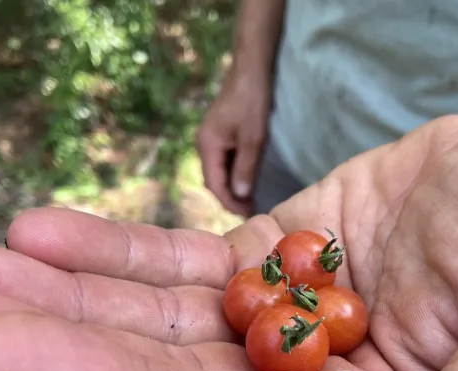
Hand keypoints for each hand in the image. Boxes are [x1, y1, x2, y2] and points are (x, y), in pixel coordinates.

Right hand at [196, 65, 271, 215]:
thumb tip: (239, 196)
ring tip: (250, 200)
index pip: (214, 184)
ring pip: (218, 171)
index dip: (229, 202)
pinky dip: (234, 174)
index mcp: (207, 146)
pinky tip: (247, 180)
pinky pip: (223, 160)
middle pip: (213, 180)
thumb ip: (245, 169)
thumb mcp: (253, 138)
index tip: (247, 214)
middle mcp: (203, 144)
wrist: (252, 69)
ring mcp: (210, 138)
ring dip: (232, 187)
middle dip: (230, 198)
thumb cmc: (252, 101)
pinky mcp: (220, 133)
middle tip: (250, 211)